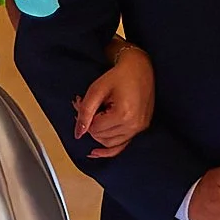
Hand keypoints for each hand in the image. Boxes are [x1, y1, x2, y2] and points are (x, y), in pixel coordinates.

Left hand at [74, 42, 155, 156]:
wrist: (140, 67)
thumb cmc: (120, 75)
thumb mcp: (97, 89)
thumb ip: (85, 111)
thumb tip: (78, 133)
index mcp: (123, 114)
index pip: (94, 129)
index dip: (85, 117)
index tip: (83, 103)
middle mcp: (134, 125)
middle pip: (101, 137)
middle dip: (90, 125)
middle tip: (86, 107)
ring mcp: (139, 128)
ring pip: (110, 143)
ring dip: (99, 133)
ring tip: (96, 116)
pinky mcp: (141, 128)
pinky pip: (123, 145)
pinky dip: (109, 150)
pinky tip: (95, 152)